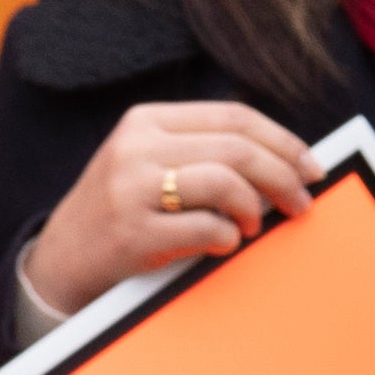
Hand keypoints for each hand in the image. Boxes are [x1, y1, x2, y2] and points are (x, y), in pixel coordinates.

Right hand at [18, 101, 318, 319]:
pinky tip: (222, 244)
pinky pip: (209, 228)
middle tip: (300, 204)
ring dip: (256, 209)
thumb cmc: (122, 209)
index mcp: (144, 121)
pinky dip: (229, 239)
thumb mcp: (147, 162)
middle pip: (237, 148)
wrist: (63, 258)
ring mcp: (131, 189)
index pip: (233, 116)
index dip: (283, 141)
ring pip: (227, 182)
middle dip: (284, 177)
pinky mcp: (134, 232)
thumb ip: (200, 150)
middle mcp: (135, 147)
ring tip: (253, 227)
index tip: (311, 168)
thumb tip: (286, 159)